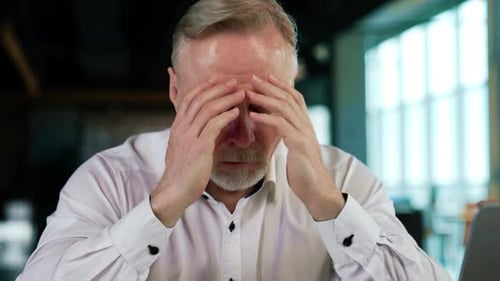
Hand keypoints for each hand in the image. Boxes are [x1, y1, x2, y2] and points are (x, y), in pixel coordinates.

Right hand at [151, 77, 244, 225]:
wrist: (174, 191)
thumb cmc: (183, 172)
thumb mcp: (185, 148)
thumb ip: (195, 135)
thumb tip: (210, 127)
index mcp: (177, 126)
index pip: (190, 98)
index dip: (206, 86)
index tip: (220, 79)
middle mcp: (181, 128)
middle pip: (200, 99)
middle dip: (219, 87)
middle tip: (235, 82)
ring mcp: (188, 137)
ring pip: (208, 109)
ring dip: (226, 99)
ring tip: (240, 94)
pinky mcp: (198, 148)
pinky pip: (213, 126)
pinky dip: (225, 116)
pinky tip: (236, 113)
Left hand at [248, 75, 344, 219]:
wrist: (316, 189)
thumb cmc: (303, 171)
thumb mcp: (295, 148)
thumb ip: (288, 134)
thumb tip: (277, 126)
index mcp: (305, 125)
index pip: (294, 98)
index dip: (280, 86)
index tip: (266, 77)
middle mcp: (306, 125)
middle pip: (287, 98)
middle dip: (269, 86)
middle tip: (252, 78)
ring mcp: (304, 133)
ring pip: (284, 108)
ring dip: (264, 98)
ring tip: (249, 93)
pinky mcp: (300, 144)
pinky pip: (281, 125)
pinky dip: (266, 117)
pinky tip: (253, 114)